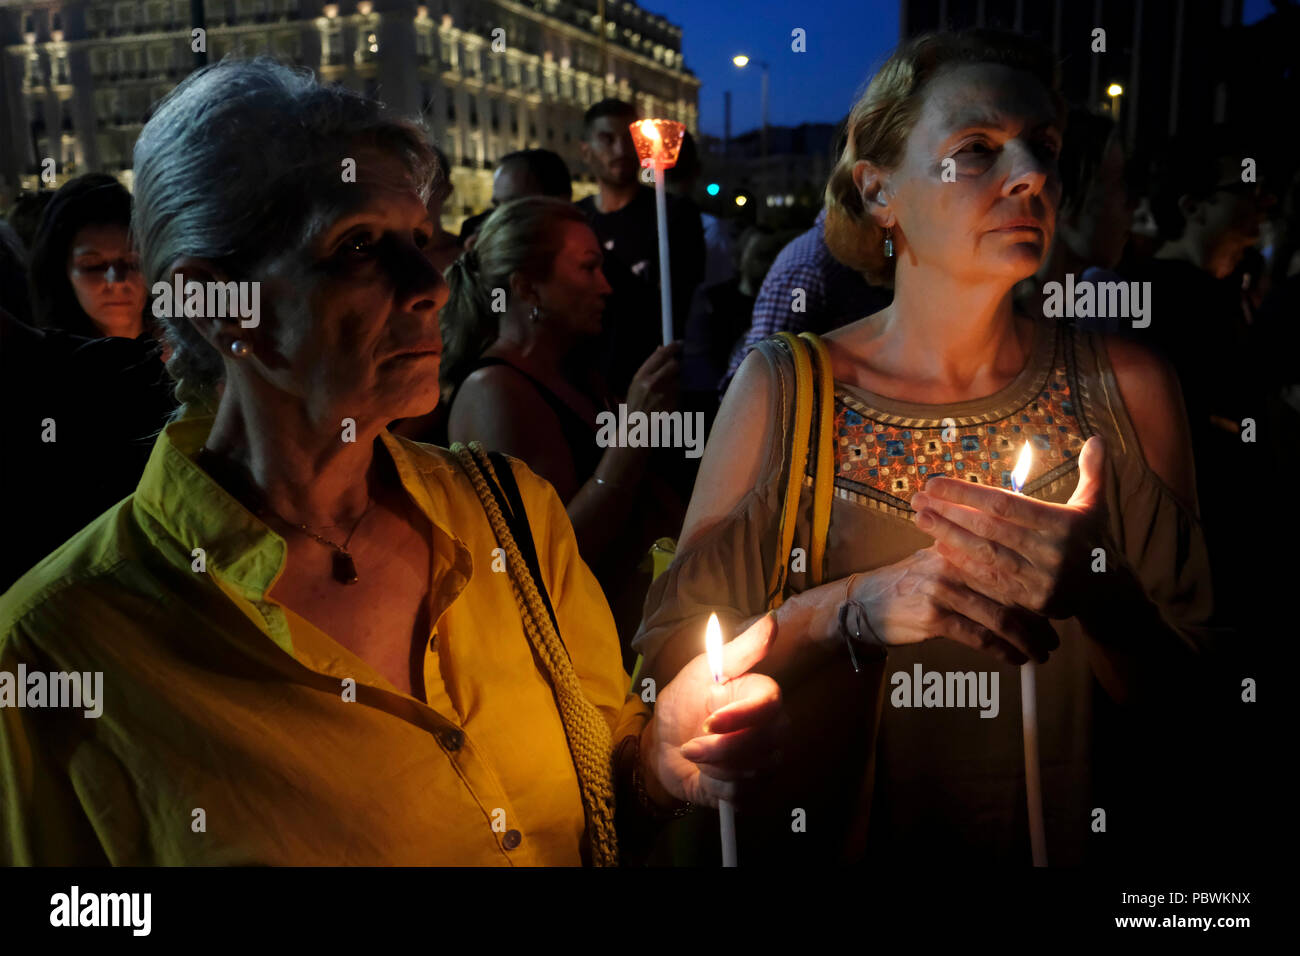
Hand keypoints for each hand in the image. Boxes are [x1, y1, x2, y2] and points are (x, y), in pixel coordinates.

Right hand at [626, 342, 681, 416]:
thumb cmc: (634, 405)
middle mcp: (653, 383)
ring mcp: (664, 395)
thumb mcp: (636, 384)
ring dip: (675, 383)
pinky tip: (667, 401)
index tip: (678, 343)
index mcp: (641, 376)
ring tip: (665, 392)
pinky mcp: (672, 405)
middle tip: (672, 370)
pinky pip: (679, 394)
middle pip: (674, 365)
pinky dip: (676, 395)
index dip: (671, 347)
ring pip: (678, 380)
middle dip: (675, 366)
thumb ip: (649, 367)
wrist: (636, 428)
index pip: (660, 355)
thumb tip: (661, 348)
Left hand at [643, 613, 787, 809]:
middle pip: (766, 742)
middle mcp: (775, 728)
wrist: (664, 749)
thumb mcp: (701, 671)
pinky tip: (707, 775)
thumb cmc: (684, 704)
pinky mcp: (758, 790)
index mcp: (762, 696)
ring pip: (753, 771)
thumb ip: (738, 650)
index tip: (707, 722)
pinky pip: (743, 795)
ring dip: (713, 766)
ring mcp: (769, 761)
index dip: (740, 717)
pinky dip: (716, 787)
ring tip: (697, 756)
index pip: (770, 703)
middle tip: (690, 746)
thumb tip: (772, 619)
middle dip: (721, 748)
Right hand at [851, 546, 1058, 664]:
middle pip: (1013, 591)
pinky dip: (1004, 651)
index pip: (1011, 567)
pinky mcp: (935, 618)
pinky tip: (1015, 659)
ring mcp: (944, 590)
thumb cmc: (907, 584)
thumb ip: (971, 560)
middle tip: (1054, 639)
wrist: (865, 602)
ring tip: (1041, 654)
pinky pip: (981, 638)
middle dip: (1039, 620)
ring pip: (1001, 617)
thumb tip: (1015, 573)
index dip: (1037, 591)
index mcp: (961, 547)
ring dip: (1028, 640)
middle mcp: (955, 564)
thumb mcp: (936, 560)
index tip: (1054, 610)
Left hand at [909, 435, 1108, 620]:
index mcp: (1063, 522)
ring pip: (985, 555)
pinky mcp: (1033, 601)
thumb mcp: (1096, 503)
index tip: (933, 483)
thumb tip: (1096, 437)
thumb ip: (1093, 471)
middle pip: (988, 529)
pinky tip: (939, 547)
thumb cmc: (1092, 537)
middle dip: (949, 513)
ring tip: (921, 519)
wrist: (1108, 590)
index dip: (966, 493)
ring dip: (949, 536)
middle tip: (917, 500)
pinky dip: (964, 564)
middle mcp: (1051, 551)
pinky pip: (991, 580)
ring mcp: (1041, 578)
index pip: (1003, 504)